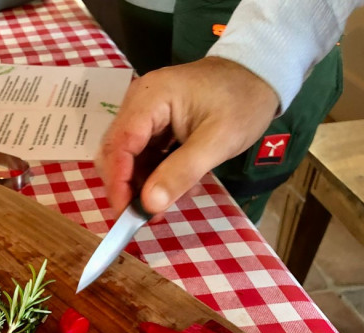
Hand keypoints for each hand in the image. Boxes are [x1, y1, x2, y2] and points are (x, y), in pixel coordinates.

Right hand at [97, 57, 279, 216]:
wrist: (259, 74)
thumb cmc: (243, 102)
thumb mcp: (218, 140)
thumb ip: (182, 172)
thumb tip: (149, 205)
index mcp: (150, 97)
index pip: (119, 144)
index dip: (117, 182)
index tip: (125, 214)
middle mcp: (138, 102)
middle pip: (116, 152)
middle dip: (126, 187)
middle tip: (146, 215)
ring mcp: (143, 113)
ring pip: (127, 158)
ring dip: (142, 184)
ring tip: (167, 205)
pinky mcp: (152, 124)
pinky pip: (142, 155)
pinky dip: (154, 175)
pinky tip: (176, 187)